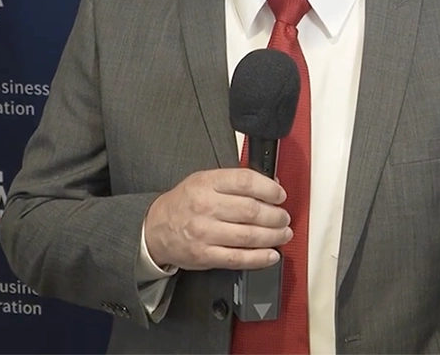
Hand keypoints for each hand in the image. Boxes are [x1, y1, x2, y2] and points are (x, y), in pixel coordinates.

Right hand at [144, 168, 291, 271]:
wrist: (155, 228)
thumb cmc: (184, 203)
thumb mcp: (204, 180)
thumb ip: (235, 181)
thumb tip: (270, 186)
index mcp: (207, 183)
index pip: (246, 182)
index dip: (269, 189)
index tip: (280, 195)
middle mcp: (206, 207)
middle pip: (252, 210)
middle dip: (276, 215)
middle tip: (284, 217)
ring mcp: (205, 233)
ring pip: (249, 236)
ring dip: (273, 236)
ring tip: (283, 234)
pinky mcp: (205, 256)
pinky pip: (239, 259)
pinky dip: (260, 258)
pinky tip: (272, 254)